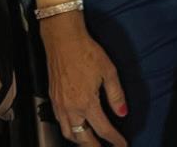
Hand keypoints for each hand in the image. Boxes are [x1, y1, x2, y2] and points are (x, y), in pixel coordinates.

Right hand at [40, 14, 127, 146]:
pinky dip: (69, 130)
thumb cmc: (87, 52)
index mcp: (87, 102)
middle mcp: (71, 108)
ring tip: (91, 143)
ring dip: (80, 141)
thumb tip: (123, 112)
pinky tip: (75, 127)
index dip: (115, 140)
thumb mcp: (109, 71)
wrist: (63, 40)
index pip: (103, 129)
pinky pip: (60, 122)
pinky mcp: (53, 99)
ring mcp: (59, 105)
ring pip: (68, 133)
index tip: (122, 144)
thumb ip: (116, 95)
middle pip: (83, 138)